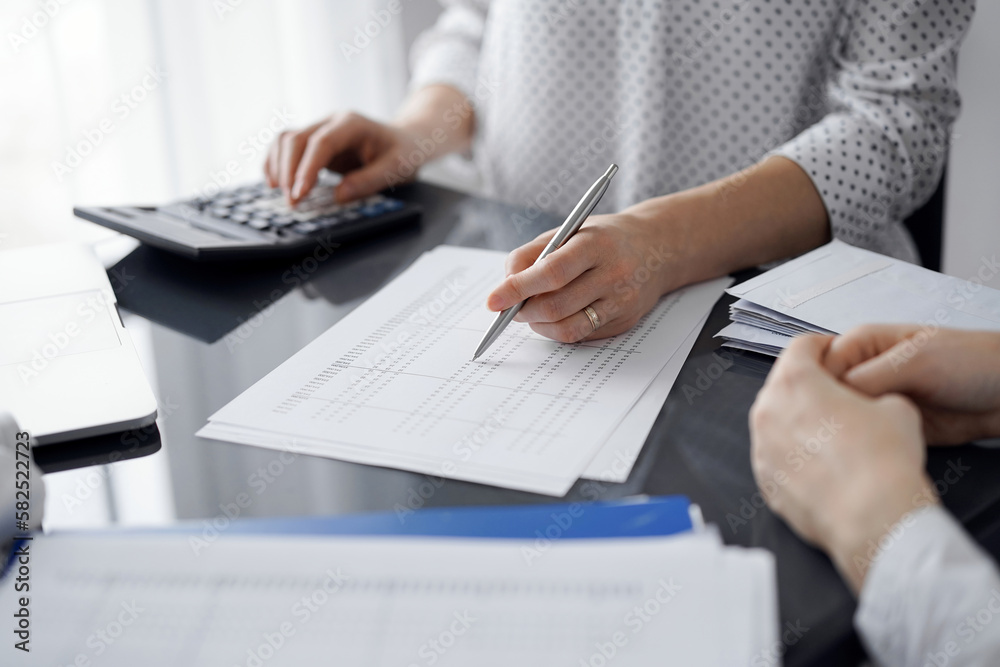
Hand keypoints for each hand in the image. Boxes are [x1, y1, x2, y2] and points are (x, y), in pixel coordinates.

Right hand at [264, 111, 418, 206]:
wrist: (406, 140)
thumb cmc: (403, 152)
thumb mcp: (396, 168)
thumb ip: (369, 181)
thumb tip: (339, 196)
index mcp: (352, 124)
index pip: (321, 143)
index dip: (307, 168)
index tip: (299, 193)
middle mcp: (331, 122)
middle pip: (296, 139)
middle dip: (288, 171)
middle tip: (291, 202)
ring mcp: (320, 129)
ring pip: (285, 140)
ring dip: (278, 166)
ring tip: (282, 194)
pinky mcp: (314, 142)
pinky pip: (286, 147)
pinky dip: (276, 163)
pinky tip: (274, 182)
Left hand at [485, 212, 680, 341]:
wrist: (657, 248)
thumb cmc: (602, 238)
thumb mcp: (567, 231)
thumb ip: (531, 253)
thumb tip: (505, 284)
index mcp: (596, 244)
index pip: (551, 272)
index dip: (518, 288)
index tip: (492, 300)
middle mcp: (613, 274)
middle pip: (556, 305)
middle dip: (523, 310)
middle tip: (509, 307)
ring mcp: (622, 302)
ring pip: (567, 328)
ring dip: (538, 324)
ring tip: (530, 312)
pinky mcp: (624, 322)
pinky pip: (581, 335)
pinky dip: (557, 329)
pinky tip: (555, 316)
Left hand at [749, 335, 935, 592]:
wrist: (874, 518)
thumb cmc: (882, 463)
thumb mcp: (896, 408)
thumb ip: (874, 393)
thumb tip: (873, 402)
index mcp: (795, 382)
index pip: (801, 346)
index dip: (822, 346)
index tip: (831, 353)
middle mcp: (768, 412)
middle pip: (783, 384)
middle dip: (807, 386)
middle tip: (836, 396)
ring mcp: (762, 449)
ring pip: (776, 422)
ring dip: (798, 422)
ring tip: (833, 436)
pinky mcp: (765, 481)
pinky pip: (777, 457)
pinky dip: (794, 455)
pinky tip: (824, 466)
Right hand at [825, 325, 999, 444]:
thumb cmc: (973, 363)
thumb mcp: (917, 362)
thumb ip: (870, 376)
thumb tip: (830, 396)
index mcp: (862, 344)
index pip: (817, 365)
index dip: (815, 389)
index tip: (820, 412)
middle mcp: (862, 370)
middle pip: (823, 394)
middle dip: (826, 414)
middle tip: (836, 433)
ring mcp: (873, 398)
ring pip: (839, 418)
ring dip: (843, 432)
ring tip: (852, 445)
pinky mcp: (885, 424)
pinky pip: (860, 436)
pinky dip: (859, 445)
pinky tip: (864, 451)